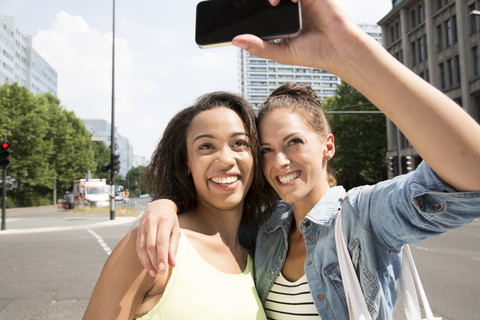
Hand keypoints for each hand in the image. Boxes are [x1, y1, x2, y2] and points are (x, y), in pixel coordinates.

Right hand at [136, 199, 179, 276]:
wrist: (158, 206)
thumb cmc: (170, 220)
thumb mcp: (176, 230)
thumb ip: (174, 246)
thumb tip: (172, 263)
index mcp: (164, 221)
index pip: (162, 241)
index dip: (162, 256)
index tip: (163, 268)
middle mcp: (152, 222)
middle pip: (151, 246)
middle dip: (155, 261)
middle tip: (161, 272)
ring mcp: (143, 226)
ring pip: (142, 247)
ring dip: (147, 262)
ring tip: (154, 272)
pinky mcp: (138, 231)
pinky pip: (138, 247)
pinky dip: (142, 258)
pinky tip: (147, 266)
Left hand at [232, 0, 361, 76]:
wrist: (339, 50)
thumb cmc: (313, 53)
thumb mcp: (280, 52)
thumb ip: (258, 46)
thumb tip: (236, 41)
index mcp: (281, 17)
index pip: (263, 5)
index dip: (250, 4)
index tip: (238, 6)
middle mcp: (290, 5)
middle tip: (259, 4)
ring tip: (273, 2)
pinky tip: (294, 0)